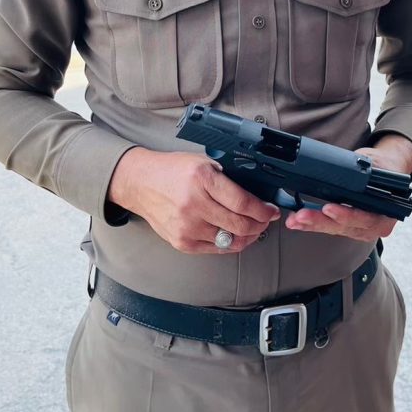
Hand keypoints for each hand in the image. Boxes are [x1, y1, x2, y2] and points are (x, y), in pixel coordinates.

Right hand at [108, 147, 280, 253]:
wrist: (140, 183)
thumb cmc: (172, 170)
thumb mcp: (203, 163)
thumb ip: (228, 179)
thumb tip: (257, 195)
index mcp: (202, 179)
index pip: (242, 202)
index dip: (263, 210)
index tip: (271, 210)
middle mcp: (194, 204)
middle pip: (240, 225)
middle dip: (260, 224)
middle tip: (265, 219)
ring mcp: (187, 227)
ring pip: (231, 241)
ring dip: (248, 236)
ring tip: (252, 227)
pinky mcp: (182, 242)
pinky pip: (216, 249)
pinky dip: (230, 243)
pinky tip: (234, 234)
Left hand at [285, 135, 411, 242]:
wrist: (387, 169)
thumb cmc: (383, 166)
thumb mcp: (377, 163)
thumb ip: (365, 170)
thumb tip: (346, 168)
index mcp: (387, 213)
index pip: (365, 218)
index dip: (346, 215)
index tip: (329, 209)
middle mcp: (375, 226)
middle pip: (345, 227)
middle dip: (320, 222)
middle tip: (301, 217)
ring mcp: (360, 228)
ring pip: (335, 229)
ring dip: (313, 225)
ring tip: (294, 220)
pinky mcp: (347, 227)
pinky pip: (330, 227)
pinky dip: (314, 224)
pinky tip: (298, 222)